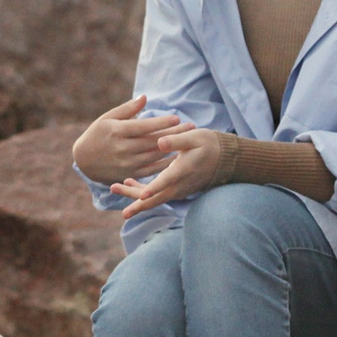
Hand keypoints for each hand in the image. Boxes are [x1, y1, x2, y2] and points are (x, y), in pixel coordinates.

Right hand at [72, 96, 184, 184]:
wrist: (84, 161)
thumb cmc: (97, 134)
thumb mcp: (107, 118)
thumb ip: (127, 109)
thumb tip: (145, 98)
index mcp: (118, 131)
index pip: (144, 126)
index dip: (161, 122)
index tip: (177, 117)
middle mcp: (123, 148)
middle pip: (153, 140)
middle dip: (174, 133)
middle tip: (191, 126)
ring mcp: (127, 163)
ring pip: (155, 155)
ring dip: (173, 147)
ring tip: (189, 140)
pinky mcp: (130, 174)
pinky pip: (152, 170)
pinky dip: (166, 164)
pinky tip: (178, 157)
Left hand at [111, 126, 230, 219]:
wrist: (223, 158)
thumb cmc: (208, 144)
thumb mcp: (194, 137)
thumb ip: (176, 140)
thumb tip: (160, 141)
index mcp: (182, 171)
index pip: (166, 183)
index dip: (153, 189)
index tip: (140, 196)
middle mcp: (179, 185)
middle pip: (154, 198)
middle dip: (133, 198)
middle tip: (113, 189)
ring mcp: (178, 190)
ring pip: (154, 199)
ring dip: (135, 195)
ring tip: (116, 187)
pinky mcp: (177, 190)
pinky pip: (158, 195)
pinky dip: (144, 192)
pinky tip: (131, 183)